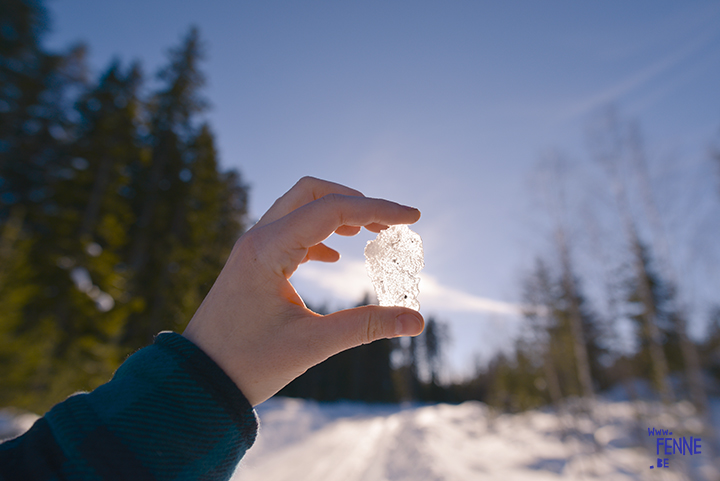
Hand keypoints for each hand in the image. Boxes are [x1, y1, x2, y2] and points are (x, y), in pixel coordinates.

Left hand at [182, 177, 423, 405]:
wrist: (199, 379)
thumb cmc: (248, 363)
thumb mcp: (312, 344)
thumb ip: (366, 327)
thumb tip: (416, 321)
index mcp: (269, 249)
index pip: (332, 210)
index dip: (378, 210)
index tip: (413, 217)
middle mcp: (258, 238)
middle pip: (313, 192)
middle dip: (356, 201)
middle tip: (388, 225)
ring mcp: (253, 247)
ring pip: (300, 207)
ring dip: (337, 214)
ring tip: (371, 236)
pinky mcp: (253, 261)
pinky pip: (290, 230)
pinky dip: (320, 235)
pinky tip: (336, 257)